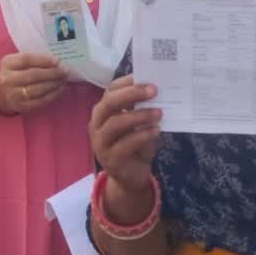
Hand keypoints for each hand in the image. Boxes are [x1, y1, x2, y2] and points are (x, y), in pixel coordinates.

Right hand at [0, 53, 68, 113]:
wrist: (1, 93)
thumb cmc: (15, 73)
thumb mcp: (17, 62)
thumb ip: (32, 60)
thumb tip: (56, 62)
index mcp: (8, 63)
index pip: (26, 59)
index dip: (43, 60)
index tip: (57, 61)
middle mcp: (8, 79)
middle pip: (33, 75)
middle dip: (52, 73)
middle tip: (65, 71)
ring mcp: (14, 94)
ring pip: (38, 89)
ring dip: (54, 84)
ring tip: (64, 80)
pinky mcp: (21, 106)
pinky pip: (40, 101)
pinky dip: (52, 95)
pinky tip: (60, 89)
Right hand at [89, 75, 161, 194]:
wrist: (131, 177)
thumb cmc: (136, 144)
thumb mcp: (140, 124)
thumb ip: (143, 108)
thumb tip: (158, 91)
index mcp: (103, 110)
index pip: (111, 90)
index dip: (128, 82)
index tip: (147, 77)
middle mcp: (97, 124)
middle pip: (110, 103)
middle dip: (132, 94)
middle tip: (154, 90)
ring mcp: (101, 142)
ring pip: (116, 123)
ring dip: (140, 116)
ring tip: (159, 113)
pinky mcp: (110, 159)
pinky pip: (126, 144)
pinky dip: (142, 135)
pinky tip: (156, 131)